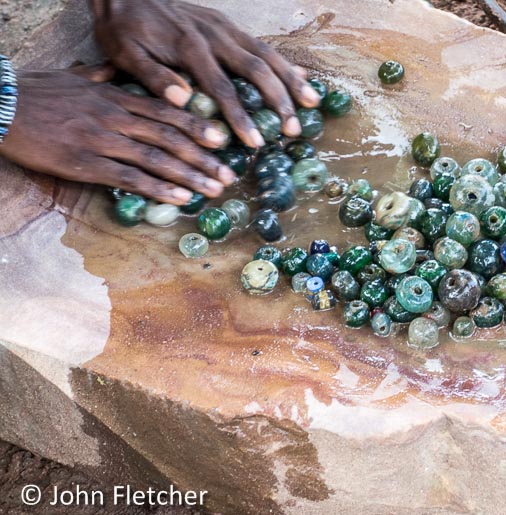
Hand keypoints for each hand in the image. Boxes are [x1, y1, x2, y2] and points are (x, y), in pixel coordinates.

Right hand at [0, 67, 235, 203]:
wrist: (0, 107)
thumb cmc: (35, 92)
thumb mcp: (75, 77)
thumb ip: (102, 78)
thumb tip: (117, 73)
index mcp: (116, 99)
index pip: (166, 113)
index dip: (197, 127)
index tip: (222, 139)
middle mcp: (116, 118)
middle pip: (170, 138)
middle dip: (204, 157)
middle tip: (230, 174)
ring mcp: (102, 141)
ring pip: (156, 159)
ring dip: (190, 176)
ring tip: (214, 189)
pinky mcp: (85, 163)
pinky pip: (129, 178)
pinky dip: (157, 188)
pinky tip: (179, 198)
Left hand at [90, 0, 320, 147]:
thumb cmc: (123, 29)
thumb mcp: (126, 54)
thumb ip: (154, 77)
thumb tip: (182, 100)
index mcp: (190, 48)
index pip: (222, 89)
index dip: (241, 117)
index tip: (255, 142)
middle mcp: (214, 36)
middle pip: (256, 70)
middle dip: (278, 101)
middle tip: (293, 130)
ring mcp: (224, 28)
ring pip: (266, 55)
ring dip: (291, 80)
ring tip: (311, 104)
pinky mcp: (227, 25)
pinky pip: (261, 45)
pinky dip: (283, 62)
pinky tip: (300, 77)